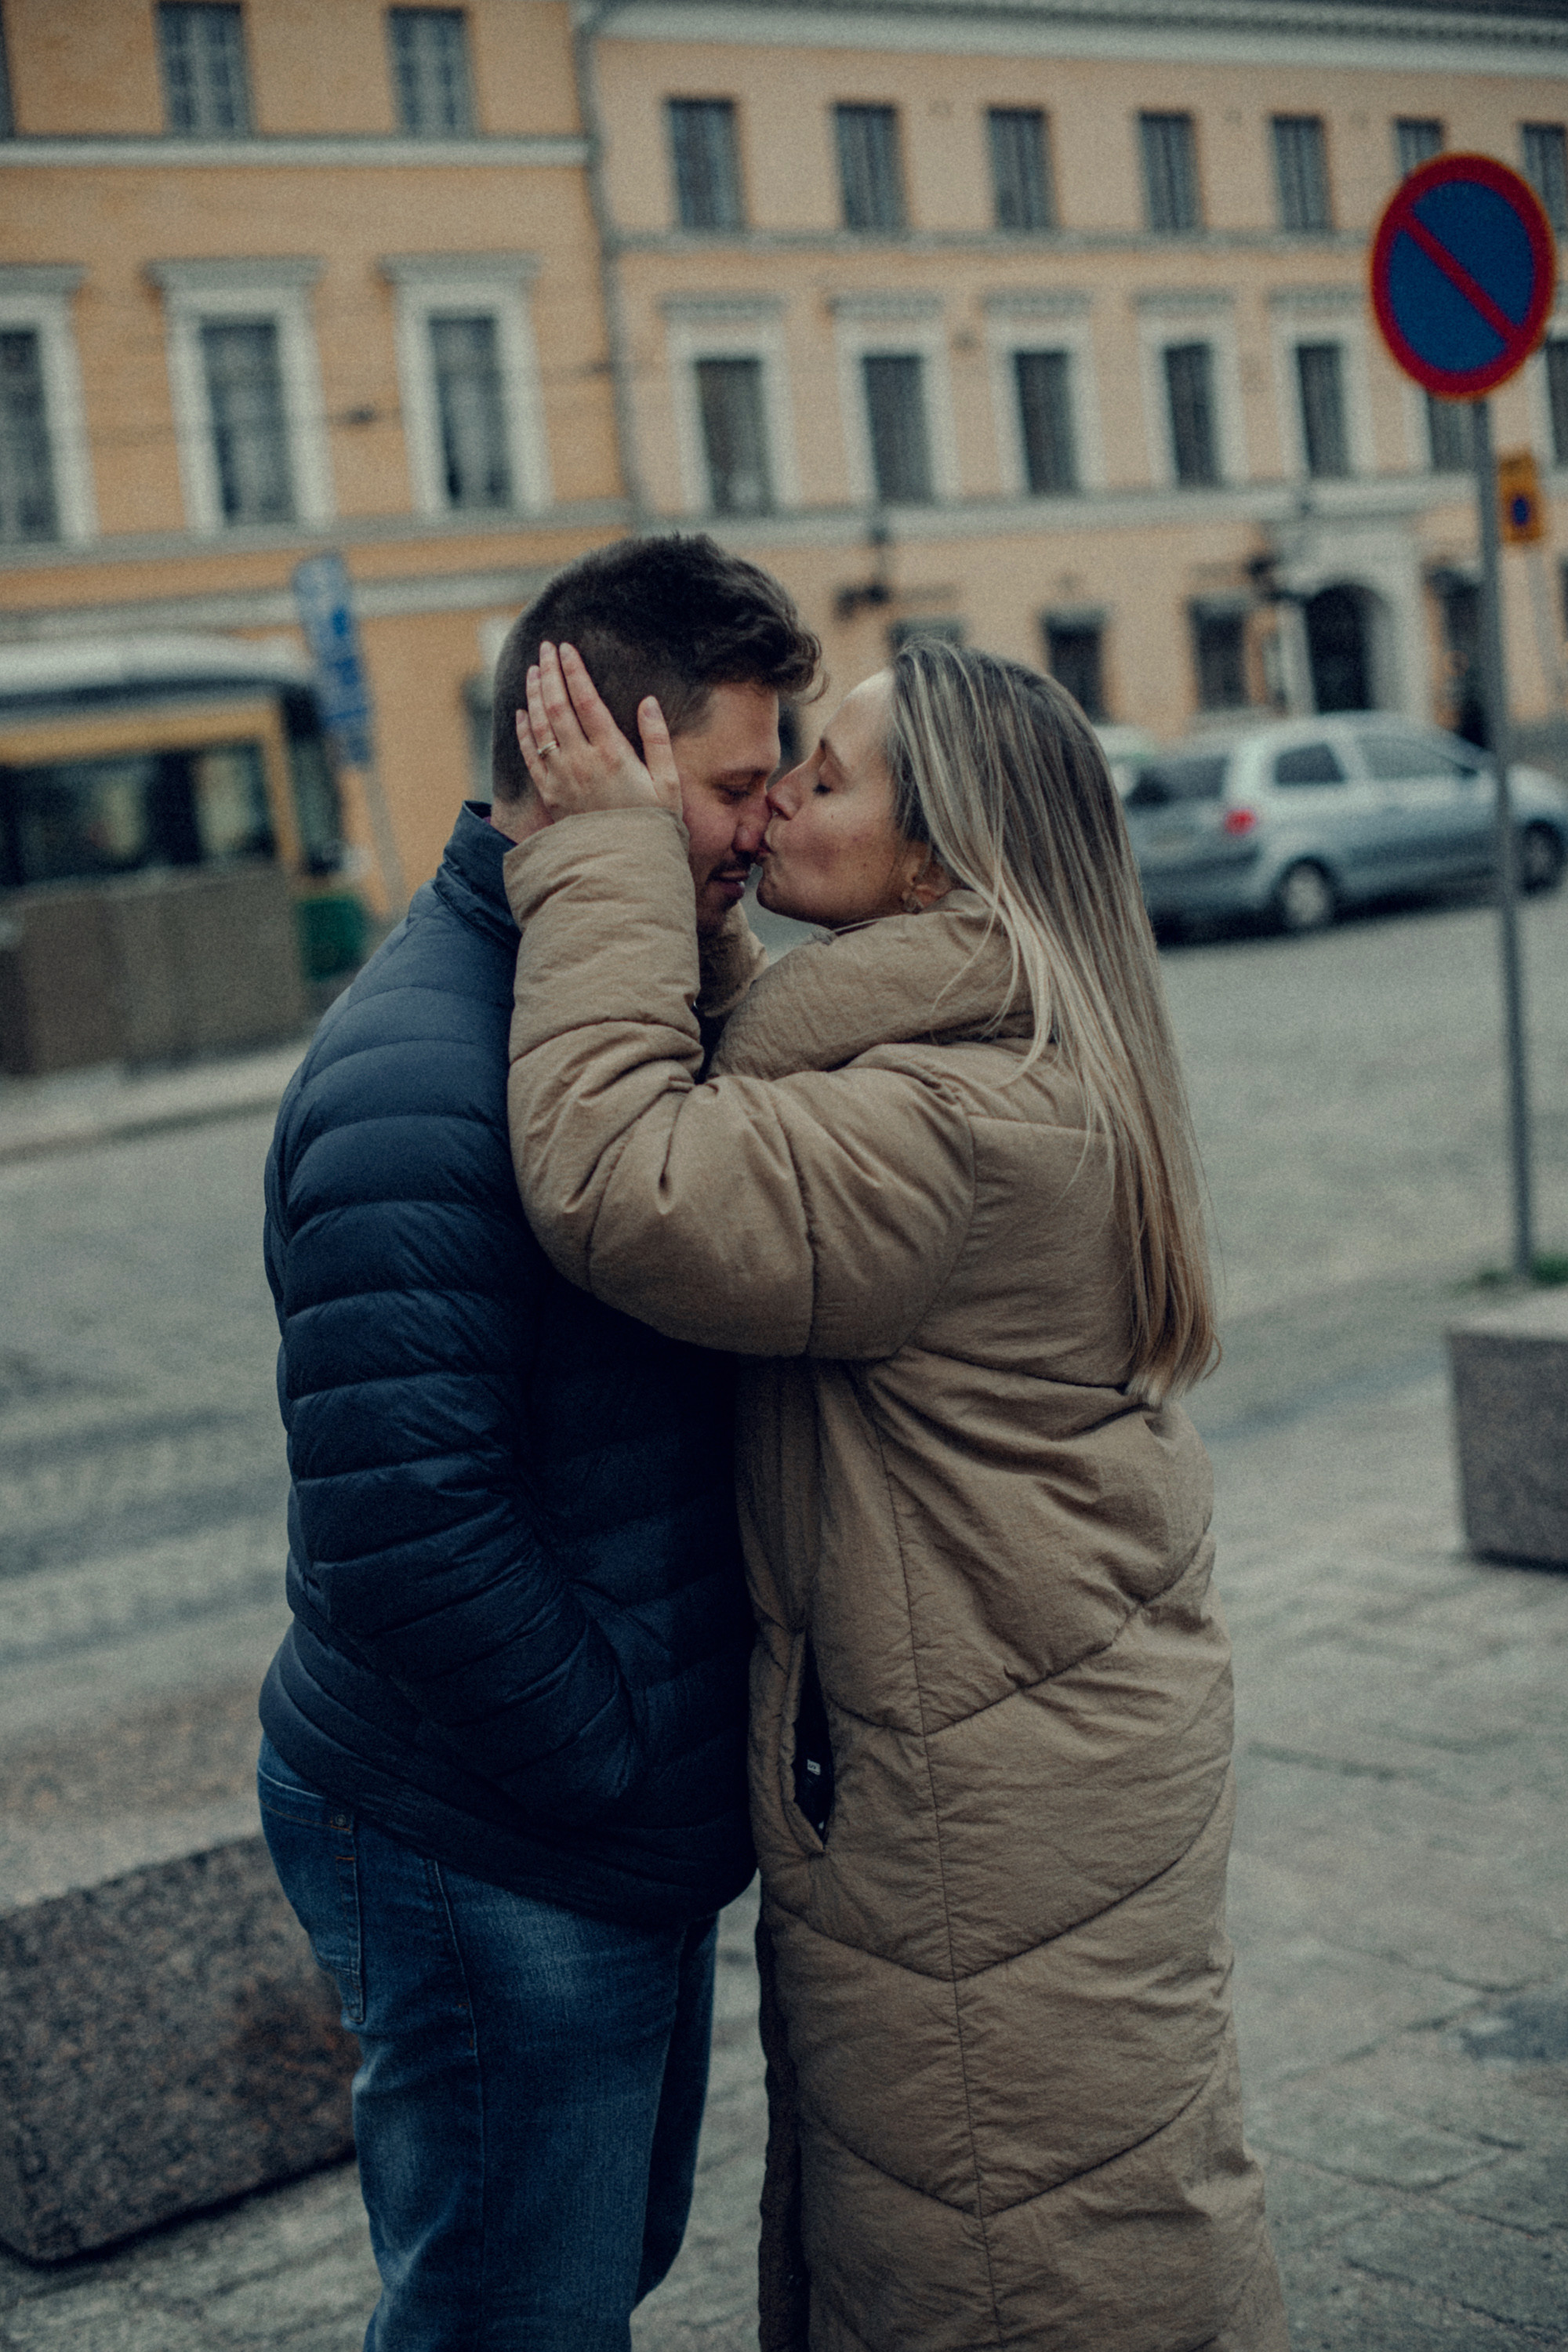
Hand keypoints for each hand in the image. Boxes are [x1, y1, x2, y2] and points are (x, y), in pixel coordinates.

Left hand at [515, 641, 681, 821]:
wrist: (622, 867)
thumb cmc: (652, 826)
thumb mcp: (668, 784)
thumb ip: (658, 740)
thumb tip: (648, 701)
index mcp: (612, 753)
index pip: (586, 700)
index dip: (574, 671)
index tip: (566, 648)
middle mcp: (581, 761)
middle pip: (557, 706)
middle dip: (550, 672)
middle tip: (545, 649)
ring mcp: (561, 778)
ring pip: (540, 726)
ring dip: (534, 695)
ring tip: (533, 671)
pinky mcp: (550, 795)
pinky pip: (530, 756)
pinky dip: (523, 731)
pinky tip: (522, 713)